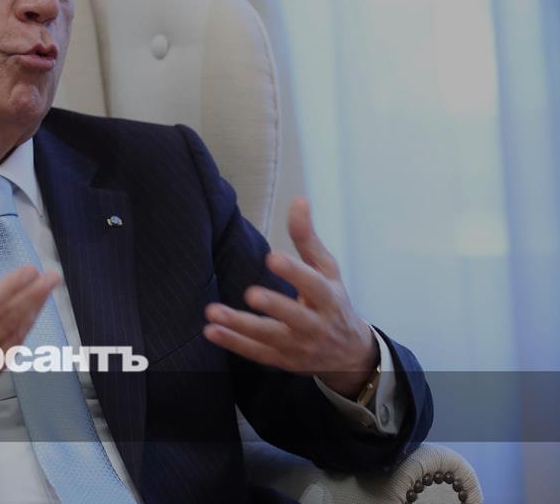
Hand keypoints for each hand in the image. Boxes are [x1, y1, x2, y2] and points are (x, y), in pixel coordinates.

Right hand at [0, 231, 57, 462]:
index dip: (9, 288)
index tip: (28, 270)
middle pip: (5, 322)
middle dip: (32, 297)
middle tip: (51, 277)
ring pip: (11, 339)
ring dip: (32, 314)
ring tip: (46, 292)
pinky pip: (9, 355)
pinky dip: (22, 335)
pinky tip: (31, 317)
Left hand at [203, 197, 377, 397]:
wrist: (348, 352)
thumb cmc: (333, 301)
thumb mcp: (327, 269)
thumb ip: (308, 238)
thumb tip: (298, 200)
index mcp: (328, 298)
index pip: (312, 285)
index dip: (294, 272)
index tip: (273, 258)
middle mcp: (315, 325)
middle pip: (293, 317)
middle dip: (273, 306)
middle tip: (250, 293)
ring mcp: (298, 346)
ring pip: (269, 338)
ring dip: (240, 326)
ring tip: (213, 313)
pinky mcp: (282, 360)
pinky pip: (256, 353)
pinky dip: (233, 343)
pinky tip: (211, 331)